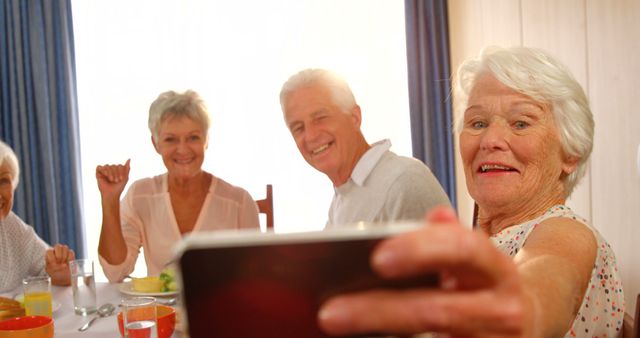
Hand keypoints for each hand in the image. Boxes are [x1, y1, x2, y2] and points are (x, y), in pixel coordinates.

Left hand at [45, 244, 75, 285]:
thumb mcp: (50, 272)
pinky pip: (71, 252)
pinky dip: (70, 258)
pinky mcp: (70, 254)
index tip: (54, 264)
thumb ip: (53, 267)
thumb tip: (63, 265)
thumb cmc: (54, 274)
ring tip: (64, 263)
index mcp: (49, 255)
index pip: (50, 250)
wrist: (62, 277)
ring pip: (65, 247)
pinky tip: (68, 263)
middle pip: (58, 246)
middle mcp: (55, 251)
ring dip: (65, 256)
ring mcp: (63, 252)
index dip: (53, 257)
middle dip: (60, 255)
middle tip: (60, 262)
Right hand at [96, 159, 130, 200]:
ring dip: (110, 173)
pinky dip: (103, 170)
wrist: (111, 194)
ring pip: (107, 166)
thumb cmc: (119, 187)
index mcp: (117, 170)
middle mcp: (111, 170)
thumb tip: (129, 159)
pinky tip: (105, 175)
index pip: (119, 165)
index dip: (121, 171)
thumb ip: (127, 168)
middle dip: (116, 173)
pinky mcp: (98, 173)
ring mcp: (104, 171)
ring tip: (111, 179)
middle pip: (113, 165)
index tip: (121, 179)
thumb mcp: (125, 178)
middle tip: (116, 181)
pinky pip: (99, 167)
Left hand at [318, 206, 526, 337]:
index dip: (422, 250)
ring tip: (337, 326)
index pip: (463, 250)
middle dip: (380, 311)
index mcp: (495, 268)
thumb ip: (449, 238)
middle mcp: (502, 307)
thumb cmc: (485, 282)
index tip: (377, 257)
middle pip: (437, 309)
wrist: (532, 318)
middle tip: (330, 312)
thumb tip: (436, 216)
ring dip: (383, 335)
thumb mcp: (476, 257)